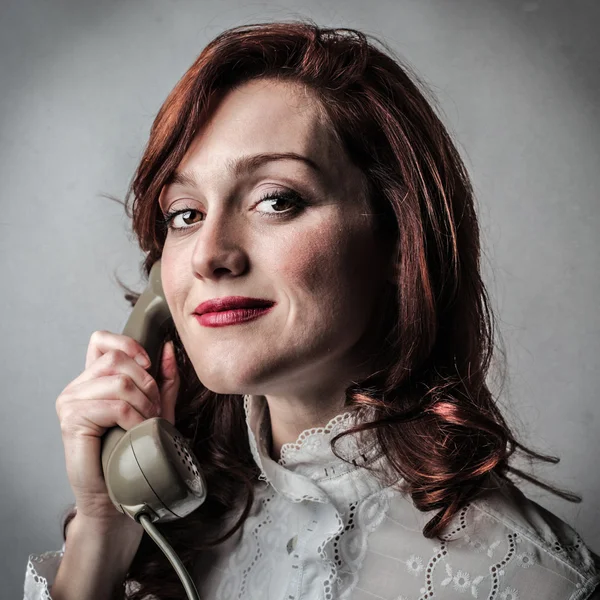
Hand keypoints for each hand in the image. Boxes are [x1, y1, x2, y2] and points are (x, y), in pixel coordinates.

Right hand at [55, 330, 179, 528]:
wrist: (118, 496)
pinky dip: (135, 418)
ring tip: (148, 423)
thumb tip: (169, 348)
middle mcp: (78, 387)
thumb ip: (164, 380)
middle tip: (155, 409)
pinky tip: (136, 432)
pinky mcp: (72, 421)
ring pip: (119, 381)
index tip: (148, 364)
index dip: (128, 344)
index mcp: (95, 380)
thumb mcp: (158, 409)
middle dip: (147, 382)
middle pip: (117, 358)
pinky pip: (114, 405)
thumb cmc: (136, 453)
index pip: (102, 340)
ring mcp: (71, 402)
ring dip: (144, 403)